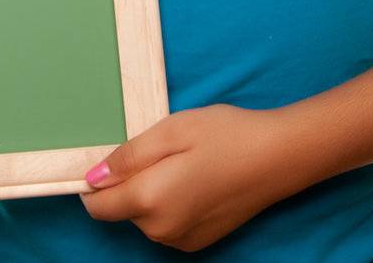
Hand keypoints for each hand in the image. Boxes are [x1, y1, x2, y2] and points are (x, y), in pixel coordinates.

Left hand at [80, 104, 305, 251]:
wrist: (279, 157)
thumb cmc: (224, 135)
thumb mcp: (170, 131)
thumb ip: (128, 157)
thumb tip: (93, 177)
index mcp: (151, 201)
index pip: (97, 207)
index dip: (94, 184)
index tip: (112, 160)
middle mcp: (162, 230)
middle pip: (122, 210)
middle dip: (128, 184)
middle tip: (160, 152)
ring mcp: (182, 240)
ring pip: (144, 217)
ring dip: (149, 194)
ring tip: (181, 163)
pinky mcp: (199, 241)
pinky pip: (166, 224)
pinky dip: (169, 205)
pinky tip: (194, 181)